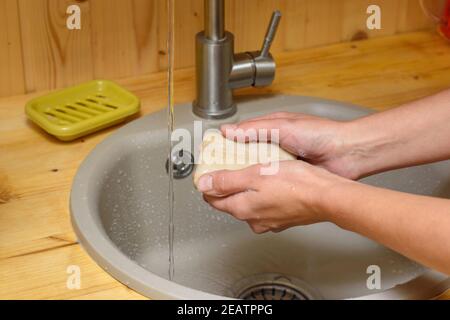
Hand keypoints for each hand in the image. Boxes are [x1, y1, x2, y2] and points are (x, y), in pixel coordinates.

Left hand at [197, 161, 346, 233]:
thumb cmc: (296, 184)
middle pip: (230, 201)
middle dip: (227, 185)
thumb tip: (203, 184)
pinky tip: (271, 182)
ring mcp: (270, 221)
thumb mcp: (254, 175)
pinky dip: (263, 194)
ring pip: (249, 203)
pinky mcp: (284, 218)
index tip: (210, 170)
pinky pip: (265, 205)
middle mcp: (253, 219)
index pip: (213, 198)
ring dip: (247, 189)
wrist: (327, 197)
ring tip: (251, 170)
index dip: (208, 183)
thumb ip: (226, 181)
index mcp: (242, 208)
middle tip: (229, 166)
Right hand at [220, 112, 361, 179]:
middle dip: (233, 164)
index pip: (241, 136)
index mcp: (270, 129)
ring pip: (257, 170)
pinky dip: (263, 186)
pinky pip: (271, 182)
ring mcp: (282, 163)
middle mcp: (274, 146)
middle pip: (246, 155)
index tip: (211, 155)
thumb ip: (255, 129)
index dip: (225, 145)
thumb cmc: (320, 134)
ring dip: (247, 176)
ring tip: (232, 185)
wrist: (347, 154)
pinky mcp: (289, 177)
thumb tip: (229, 131)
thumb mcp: (282, 126)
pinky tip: (254, 191)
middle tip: (218, 174)